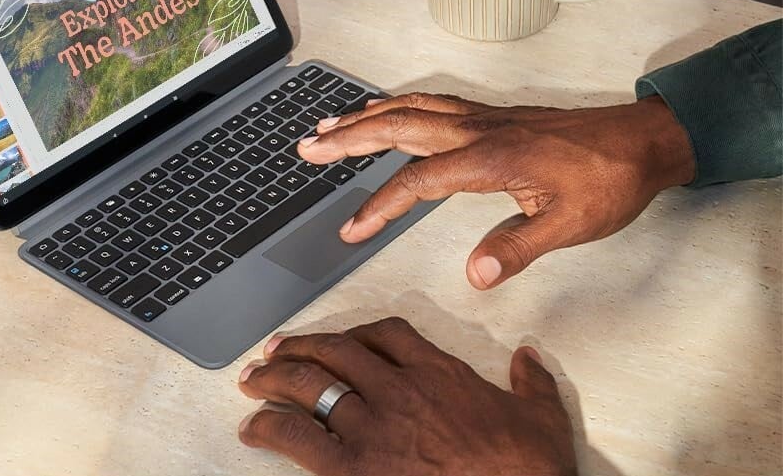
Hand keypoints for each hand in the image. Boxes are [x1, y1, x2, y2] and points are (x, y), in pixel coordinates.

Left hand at [238, 316, 576, 475]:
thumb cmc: (526, 468)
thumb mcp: (541, 417)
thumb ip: (531, 383)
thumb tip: (529, 359)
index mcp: (439, 373)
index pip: (386, 334)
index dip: (356, 334)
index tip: (341, 340)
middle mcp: (399, 389)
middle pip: (336, 351)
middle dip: (300, 348)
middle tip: (275, 351)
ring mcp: (374, 427)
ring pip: (311, 386)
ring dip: (275, 379)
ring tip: (253, 381)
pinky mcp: (353, 467)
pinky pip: (299, 436)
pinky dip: (270, 427)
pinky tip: (254, 428)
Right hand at [297, 93, 694, 288]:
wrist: (640, 141)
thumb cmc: (607, 182)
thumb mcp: (569, 225)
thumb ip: (517, 248)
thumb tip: (473, 275)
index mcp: (489, 158)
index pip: (417, 181)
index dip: (379, 206)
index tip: (351, 230)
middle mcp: (477, 131)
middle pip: (398, 127)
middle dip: (347, 138)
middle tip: (306, 146)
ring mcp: (482, 118)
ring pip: (410, 109)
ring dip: (365, 116)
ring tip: (327, 124)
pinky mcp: (490, 116)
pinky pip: (430, 103)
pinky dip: (397, 104)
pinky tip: (384, 111)